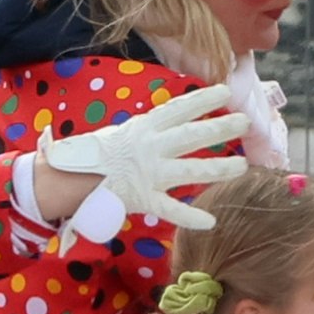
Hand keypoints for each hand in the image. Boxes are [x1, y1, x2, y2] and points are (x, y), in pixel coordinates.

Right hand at [34, 85, 248, 230]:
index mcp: (143, 127)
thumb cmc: (94, 154)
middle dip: (221, 128)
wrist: (69, 179)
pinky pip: (172, 210)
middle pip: (193, 135)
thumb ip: (148, 131)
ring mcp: (150, 174)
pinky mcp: (145, 199)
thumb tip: (174, 122)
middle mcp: (150, 148)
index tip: (226, 91)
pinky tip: (210, 221)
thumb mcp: (121, 133)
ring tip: (242, 166)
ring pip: (192, 170)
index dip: (203, 99)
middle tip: (245, 122)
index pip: (179, 109)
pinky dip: (190, 217)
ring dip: (219, 168)